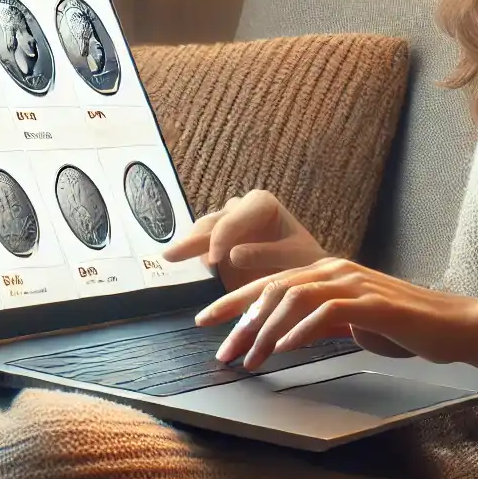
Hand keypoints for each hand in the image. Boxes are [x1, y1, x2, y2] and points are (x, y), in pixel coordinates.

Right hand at [162, 189, 327, 290]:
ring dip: (188, 246)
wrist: (307, 274)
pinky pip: (200, 248)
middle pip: (212, 223)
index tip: (214, 261)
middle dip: (193, 239)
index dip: (221, 238)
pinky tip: (180, 266)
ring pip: (202, 232)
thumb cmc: (306, 262)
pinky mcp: (217, 244)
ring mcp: (226, 225)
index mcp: (261, 203)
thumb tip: (231, 255)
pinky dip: (191, 257)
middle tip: (171, 255)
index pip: (233, 219)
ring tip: (171, 257)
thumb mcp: (295, 259)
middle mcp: (240, 209)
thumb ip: (266, 254)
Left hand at [194, 257, 477, 370]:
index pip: (270, 282)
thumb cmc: (404, 327)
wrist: (453, 326)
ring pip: (295, 298)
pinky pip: (327, 311)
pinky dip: (303, 329)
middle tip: (223, 352)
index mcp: (328, 272)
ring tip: (252, 358)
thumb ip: (319, 320)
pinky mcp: (374, 304)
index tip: (206, 322)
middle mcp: (337, 271)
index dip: (234, 301)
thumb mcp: (352, 321)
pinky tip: (286, 348)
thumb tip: (284, 336)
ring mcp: (356, 284)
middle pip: (273, 288)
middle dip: (241, 321)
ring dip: (268, 330)